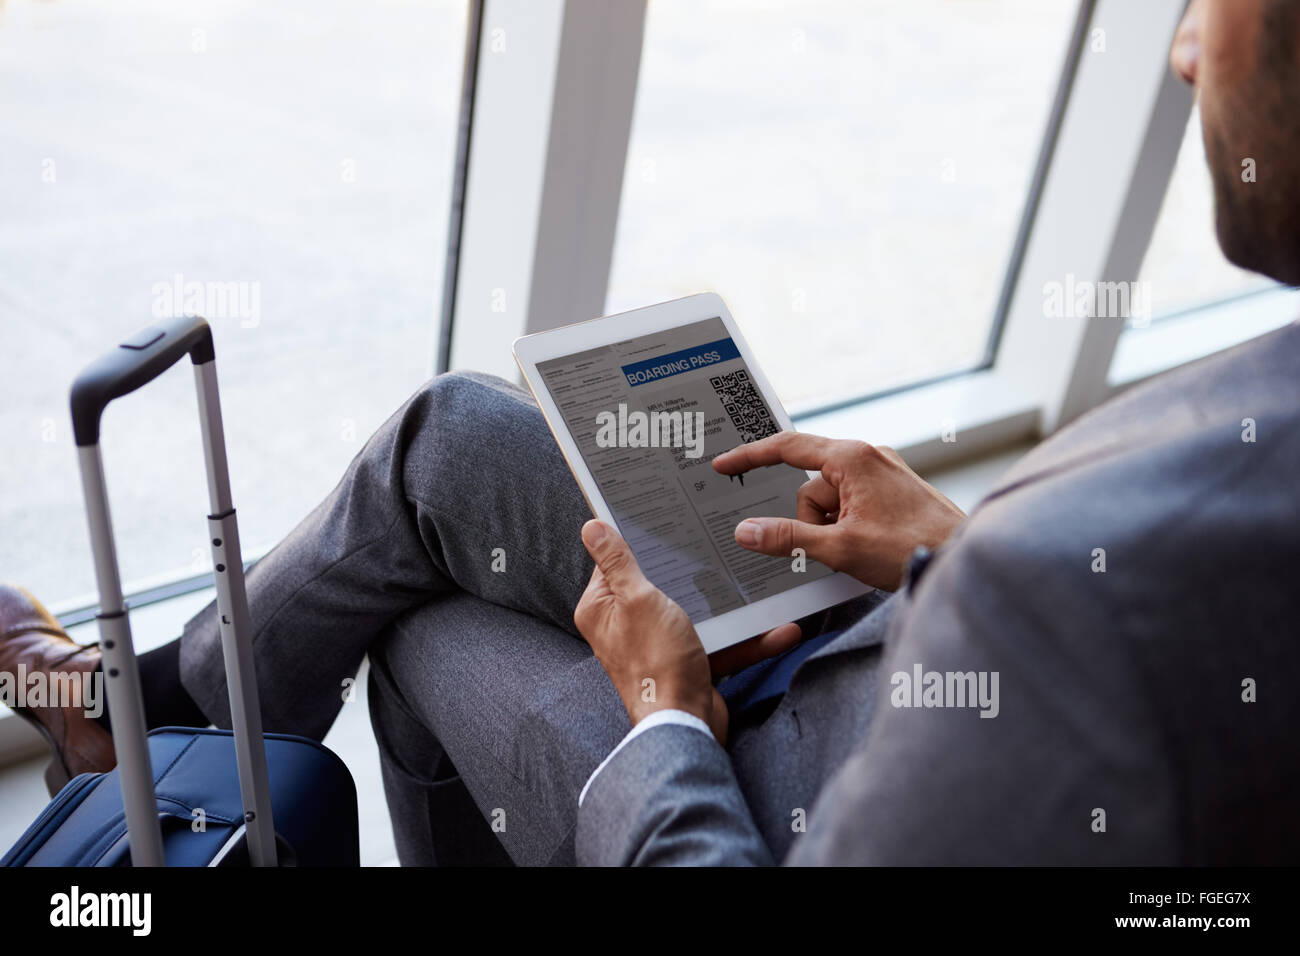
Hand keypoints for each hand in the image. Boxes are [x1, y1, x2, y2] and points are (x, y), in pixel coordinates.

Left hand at [575, 520, 800, 743]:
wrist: (685, 723)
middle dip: (689, 569)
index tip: (665, 521)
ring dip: (726, 604)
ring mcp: (658, 643)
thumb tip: (592, 528)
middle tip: (715, 543)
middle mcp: (625, 626)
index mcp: (602, 608)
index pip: (614, 562)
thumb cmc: (655, 664)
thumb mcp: (637, 599)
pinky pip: (717, 640)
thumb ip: (618, 562)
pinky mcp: (686, 661)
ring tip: (754, 582)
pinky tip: (776, 628)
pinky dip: (745, 636)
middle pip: (659, 583)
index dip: (638, 542)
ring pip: (695, 610)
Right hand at [712, 432, 964, 590]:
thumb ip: (788, 539)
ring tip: (857, 553)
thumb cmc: (912, 547)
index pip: (788, 448)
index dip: (751, 457)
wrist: (962, 558)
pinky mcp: (891, 492)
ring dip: (830, 529)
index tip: (723, 466)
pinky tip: (864, 549)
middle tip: (831, 548)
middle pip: (810, 486)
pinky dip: (846, 528)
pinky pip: (849, 506)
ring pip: (829, 501)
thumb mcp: (840, 548)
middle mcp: (868, 457)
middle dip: (810, 520)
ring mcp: (881, 474)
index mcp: (853, 458)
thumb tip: (746, 531)